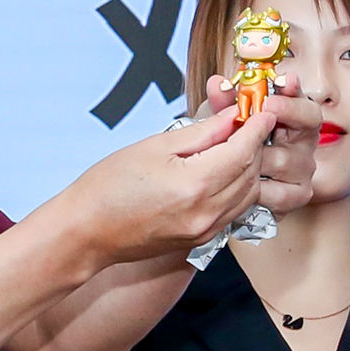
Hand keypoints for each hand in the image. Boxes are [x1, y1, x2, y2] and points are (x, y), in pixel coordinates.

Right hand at [62, 98, 279, 261]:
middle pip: (250, 173)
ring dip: (249, 168)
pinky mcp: (201, 239)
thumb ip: (201, 133)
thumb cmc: (108, 186)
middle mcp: (206, 212)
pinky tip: (228, 172)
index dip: (257, 128)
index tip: (263, 111)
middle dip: (255, 145)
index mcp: (194, 185)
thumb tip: (232, 118)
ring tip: (238, 145)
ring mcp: (205, 230)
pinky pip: (234, 211)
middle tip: (250, 122)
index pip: (242, 151)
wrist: (87, 231)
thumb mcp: (155, 146)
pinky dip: (239, 189)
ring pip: (248, 194)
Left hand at [201, 73, 324, 213]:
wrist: (226, 183)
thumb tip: (217, 84)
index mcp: (291, 114)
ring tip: (238, 153)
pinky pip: (280, 192)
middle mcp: (303, 138)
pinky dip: (258, 188)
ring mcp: (303, 167)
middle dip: (285, 112)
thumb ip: (223, 101)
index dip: (294, 90)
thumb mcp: (224, 119)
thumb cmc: (232, 144)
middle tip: (266, 106)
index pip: (302, 97)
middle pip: (308, 121)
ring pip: (284, 159)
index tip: (284, 81)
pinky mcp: (298, 193)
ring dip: (257, 156)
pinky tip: (243, 183)